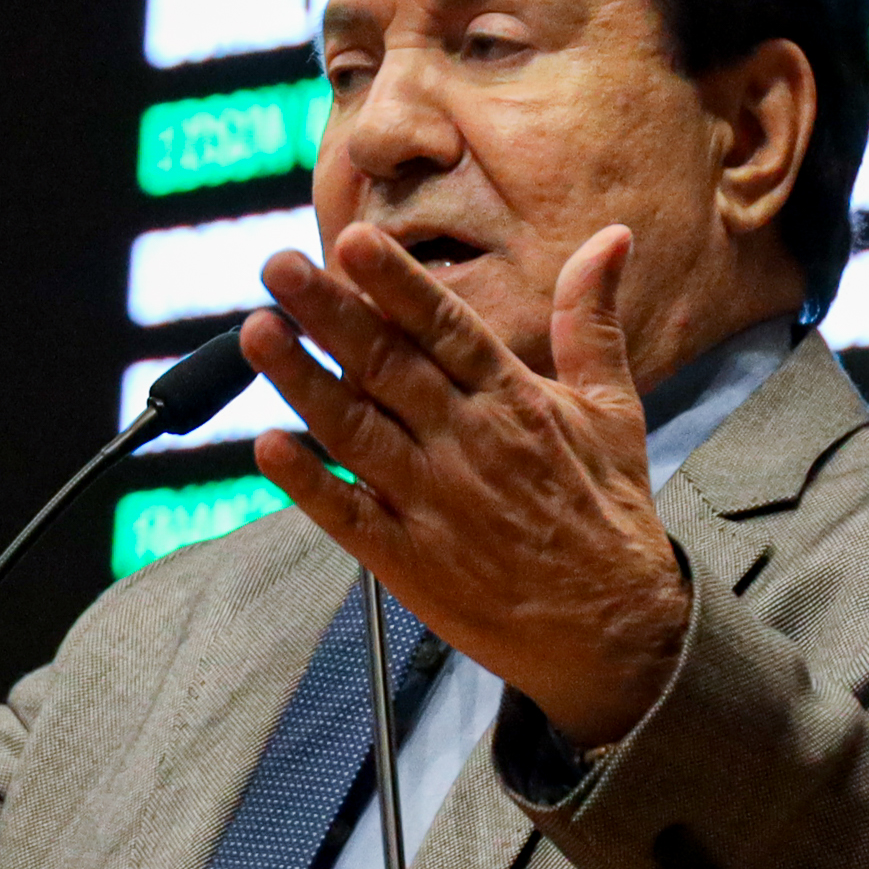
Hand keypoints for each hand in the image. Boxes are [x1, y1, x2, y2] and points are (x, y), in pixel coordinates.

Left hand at [241, 224, 688, 750]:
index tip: (352, 240)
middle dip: (328, 313)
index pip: (445, 327)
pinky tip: (267, 447)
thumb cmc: (608, 512)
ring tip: (255, 333)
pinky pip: (347, 514)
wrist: (613, 632)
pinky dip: (307, 482)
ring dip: (301, 381)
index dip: (396, 283)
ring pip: (355, 430)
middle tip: (277, 267)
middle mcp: (469, 444)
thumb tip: (610, 237)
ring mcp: (434, 504)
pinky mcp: (408, 560)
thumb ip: (590, 320)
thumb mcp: (613, 407)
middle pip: (386, 366)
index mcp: (515, 401)